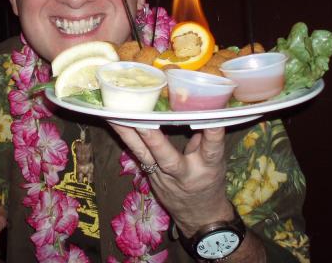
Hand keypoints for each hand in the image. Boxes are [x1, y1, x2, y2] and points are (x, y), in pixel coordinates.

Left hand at [110, 124, 233, 236]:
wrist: (199, 217)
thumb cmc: (210, 181)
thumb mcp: (216, 162)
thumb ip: (205, 140)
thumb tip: (195, 113)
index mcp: (208, 168)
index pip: (211, 149)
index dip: (212, 133)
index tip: (210, 116)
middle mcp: (185, 174)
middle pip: (169, 159)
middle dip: (154, 140)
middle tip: (141, 120)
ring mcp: (164, 178)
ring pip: (145, 156)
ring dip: (128, 135)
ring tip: (114, 116)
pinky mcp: (150, 178)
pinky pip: (139, 155)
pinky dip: (128, 138)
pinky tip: (115, 122)